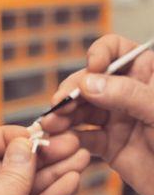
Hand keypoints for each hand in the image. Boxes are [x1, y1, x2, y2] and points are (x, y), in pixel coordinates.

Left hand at [0, 126, 89, 194]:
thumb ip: (12, 174)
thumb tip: (23, 148)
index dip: (7, 138)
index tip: (32, 136)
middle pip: (7, 165)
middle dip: (37, 155)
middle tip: (64, 145)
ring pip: (23, 186)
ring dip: (50, 173)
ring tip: (77, 159)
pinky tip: (68, 183)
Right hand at [42, 34, 153, 194]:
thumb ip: (126, 94)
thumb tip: (88, 83)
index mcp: (145, 75)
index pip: (116, 50)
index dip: (99, 55)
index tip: (91, 69)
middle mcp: (125, 94)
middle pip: (88, 82)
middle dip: (71, 91)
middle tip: (58, 104)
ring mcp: (115, 118)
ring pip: (81, 110)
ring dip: (63, 116)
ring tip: (50, 125)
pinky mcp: (107, 144)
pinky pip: (83, 138)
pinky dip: (69, 139)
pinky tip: (61, 141)